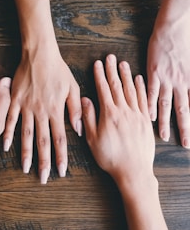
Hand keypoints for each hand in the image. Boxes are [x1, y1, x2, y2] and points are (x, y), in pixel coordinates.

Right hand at [4, 46, 81, 183]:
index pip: (60, 138)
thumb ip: (75, 109)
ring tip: (25, 168)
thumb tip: (79, 129)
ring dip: (26, 152)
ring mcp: (26, 107)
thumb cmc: (58, 70)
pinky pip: (10, 120)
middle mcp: (41, 112)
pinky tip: (5, 146)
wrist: (39, 54)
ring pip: (26, 134)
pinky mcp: (15, 100)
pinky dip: (7, 133)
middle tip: (43, 178)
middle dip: (44, 161)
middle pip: (43, 141)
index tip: (61, 171)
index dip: (61, 156)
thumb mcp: (72, 87)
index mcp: (56, 110)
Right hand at [82, 54, 154, 184]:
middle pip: (117, 86)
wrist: (134, 171)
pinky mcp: (145, 121)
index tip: (98, 64)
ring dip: (126, 75)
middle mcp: (124, 111)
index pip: (103, 89)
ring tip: (123, 63)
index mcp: (109, 114)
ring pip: (131, 90)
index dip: (100, 75)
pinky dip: (141, 88)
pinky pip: (143, 100)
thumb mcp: (93, 139)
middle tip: (110, 57)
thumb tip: (85, 100)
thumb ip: (88, 117)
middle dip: (112, 70)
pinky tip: (139, 79)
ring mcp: (136, 115)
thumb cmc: (110, 157)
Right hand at [147, 18, 189, 147]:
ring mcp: (167, 80)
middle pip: (184, 111)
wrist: (173, 28)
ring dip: (166, 122)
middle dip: (185, 129)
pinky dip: (150, 105)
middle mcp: (181, 83)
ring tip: (164, 135)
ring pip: (167, 105)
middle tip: (186, 144)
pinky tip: (149, 116)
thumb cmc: (186, 40)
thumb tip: (186, 93)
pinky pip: (151, 93)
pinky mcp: (154, 74)